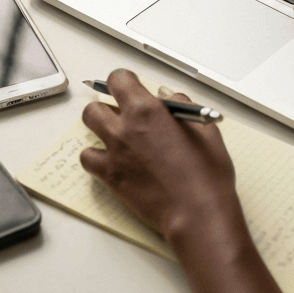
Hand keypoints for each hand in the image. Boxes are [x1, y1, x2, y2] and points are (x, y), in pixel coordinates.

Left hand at [79, 69, 239, 241]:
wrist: (197, 212)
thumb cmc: (206, 174)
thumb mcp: (204, 130)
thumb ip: (182, 106)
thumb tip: (167, 96)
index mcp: (148, 111)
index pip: (119, 80)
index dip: (124, 82)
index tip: (130, 88)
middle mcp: (126, 128)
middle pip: (96, 105)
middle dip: (107, 106)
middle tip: (122, 115)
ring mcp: (114, 152)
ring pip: (89, 127)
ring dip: (99, 128)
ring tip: (116, 136)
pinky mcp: (110, 176)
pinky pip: (87, 158)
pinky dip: (95, 157)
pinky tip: (111, 160)